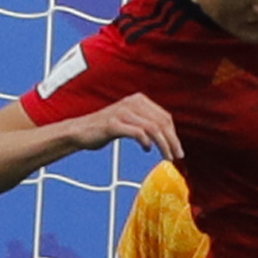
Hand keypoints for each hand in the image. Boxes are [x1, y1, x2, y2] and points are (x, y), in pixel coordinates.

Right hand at [67, 92, 183, 160]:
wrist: (79, 131)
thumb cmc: (105, 129)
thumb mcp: (128, 121)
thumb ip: (145, 123)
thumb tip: (167, 137)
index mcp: (138, 100)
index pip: (165, 117)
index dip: (173, 134)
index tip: (177, 148)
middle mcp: (132, 103)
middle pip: (161, 122)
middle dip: (172, 141)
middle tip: (177, 156)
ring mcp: (122, 112)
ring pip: (153, 128)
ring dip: (163, 145)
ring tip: (166, 157)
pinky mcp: (113, 124)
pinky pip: (137, 132)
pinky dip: (146, 142)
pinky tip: (147, 149)